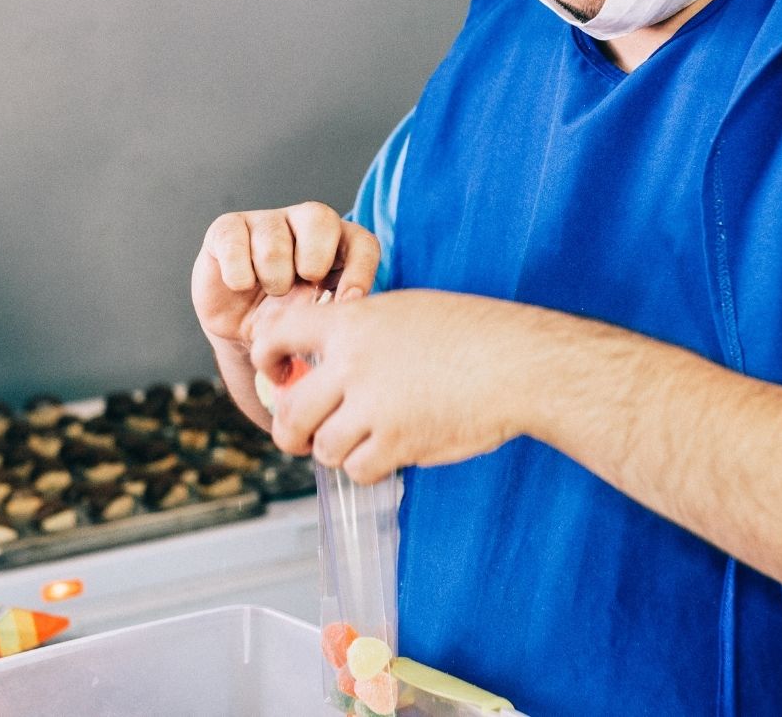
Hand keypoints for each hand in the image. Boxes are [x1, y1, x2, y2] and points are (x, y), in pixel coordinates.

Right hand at [190, 203, 379, 350]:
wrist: (238, 330)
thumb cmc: (285, 319)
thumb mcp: (316, 320)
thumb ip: (334, 308)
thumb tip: (345, 305)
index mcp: (338, 243)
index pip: (362, 241)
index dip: (360, 269)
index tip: (349, 300)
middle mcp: (304, 222)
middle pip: (321, 218)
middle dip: (313, 262)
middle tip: (300, 288)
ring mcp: (265, 220)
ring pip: (274, 241)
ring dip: (272, 279)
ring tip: (268, 290)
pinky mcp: (227, 228)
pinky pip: (234, 243)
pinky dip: (238, 275)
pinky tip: (240, 285)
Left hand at [249, 288, 555, 482]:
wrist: (515, 362)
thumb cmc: (472, 332)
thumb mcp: (405, 310)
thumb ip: (361, 329)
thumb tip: (329, 357)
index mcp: (352, 323)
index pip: (278, 334)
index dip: (266, 356)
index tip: (275, 373)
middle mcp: (353, 364)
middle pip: (290, 411)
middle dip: (290, 430)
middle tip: (300, 435)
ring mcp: (373, 406)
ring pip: (324, 446)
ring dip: (336, 450)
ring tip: (359, 442)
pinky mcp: (397, 443)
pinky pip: (358, 470)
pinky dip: (368, 468)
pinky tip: (387, 454)